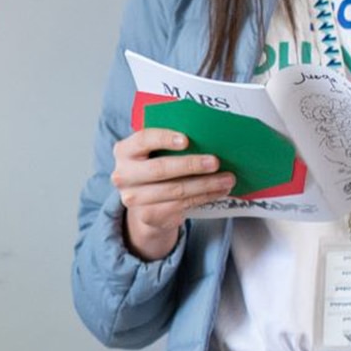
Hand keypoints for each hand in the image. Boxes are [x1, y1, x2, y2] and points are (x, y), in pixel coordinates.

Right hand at [109, 126, 234, 260]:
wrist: (143, 202)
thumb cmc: (155, 165)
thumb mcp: (154, 151)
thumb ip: (170, 142)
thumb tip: (207, 135)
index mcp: (124, 151)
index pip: (143, 140)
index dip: (164, 139)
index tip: (186, 140)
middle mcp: (123, 175)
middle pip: (160, 169)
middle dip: (191, 165)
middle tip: (216, 162)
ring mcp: (134, 198)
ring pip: (176, 190)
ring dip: (206, 184)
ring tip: (227, 179)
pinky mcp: (148, 215)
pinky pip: (182, 205)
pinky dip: (205, 197)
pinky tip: (219, 191)